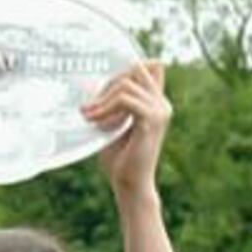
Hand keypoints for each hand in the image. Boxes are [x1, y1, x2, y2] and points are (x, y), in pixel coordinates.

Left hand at [84, 61, 170, 196]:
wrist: (130, 185)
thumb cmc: (120, 159)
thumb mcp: (113, 124)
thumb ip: (111, 103)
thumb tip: (89, 81)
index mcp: (157, 103)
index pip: (149, 66)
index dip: (126, 69)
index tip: (103, 91)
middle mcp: (162, 104)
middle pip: (135, 71)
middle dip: (108, 85)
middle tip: (89, 108)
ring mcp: (160, 111)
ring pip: (126, 85)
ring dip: (102, 100)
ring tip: (89, 117)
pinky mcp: (151, 121)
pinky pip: (125, 100)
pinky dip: (107, 109)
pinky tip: (97, 123)